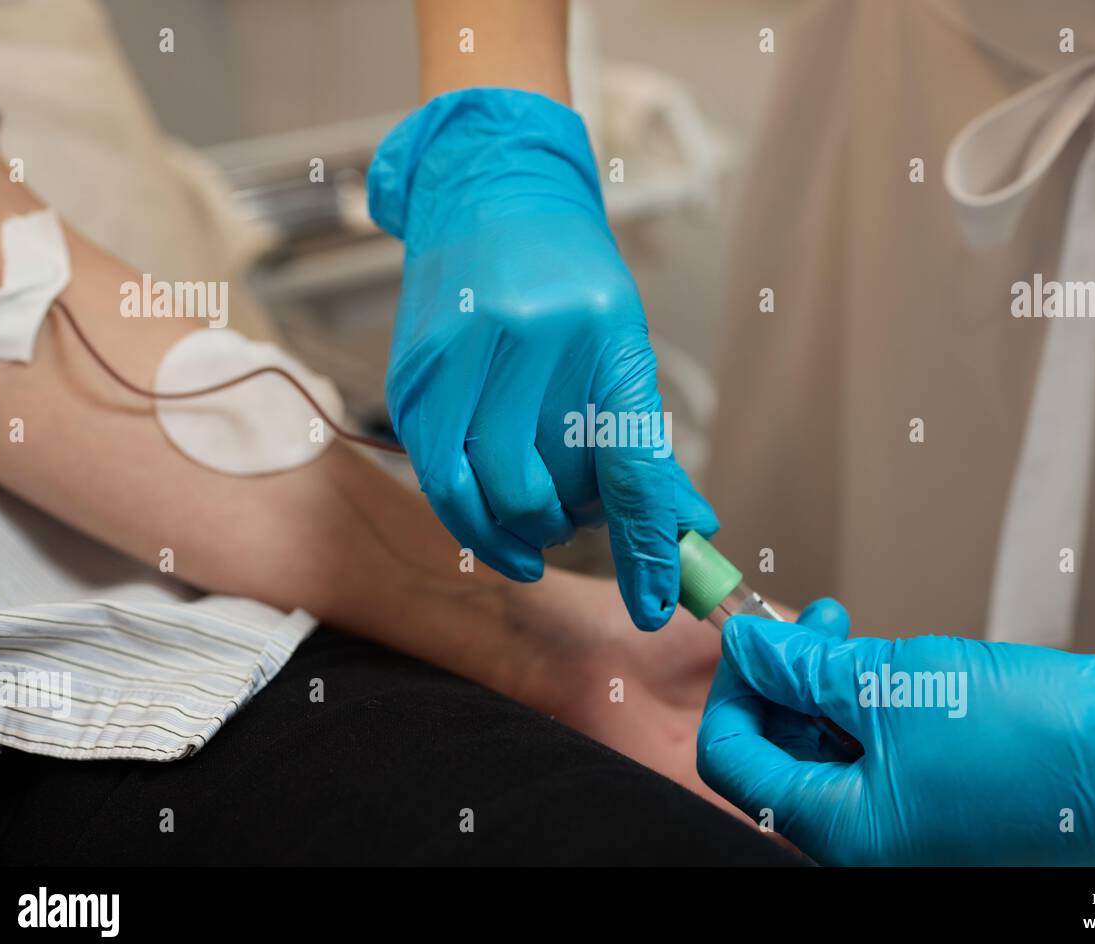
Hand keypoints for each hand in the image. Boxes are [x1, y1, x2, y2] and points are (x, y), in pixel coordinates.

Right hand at [368, 88, 716, 629]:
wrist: (491, 189)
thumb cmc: (570, 275)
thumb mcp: (624, 342)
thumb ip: (644, 440)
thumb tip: (685, 529)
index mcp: (603, 327)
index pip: (631, 461)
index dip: (646, 545)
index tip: (654, 604)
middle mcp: (528, 336)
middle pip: (545, 486)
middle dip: (566, 524)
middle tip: (577, 518)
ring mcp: (458, 352)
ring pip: (481, 491)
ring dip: (515, 528)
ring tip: (538, 518)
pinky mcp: (409, 372)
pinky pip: (436, 473)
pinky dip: (469, 512)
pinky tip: (492, 513)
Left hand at [698, 600, 1094, 864]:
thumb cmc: (1037, 740)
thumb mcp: (895, 683)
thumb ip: (805, 667)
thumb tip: (750, 646)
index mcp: (845, 835)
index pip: (736, 764)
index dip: (735, 691)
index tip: (749, 638)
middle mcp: (874, 849)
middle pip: (784, 760)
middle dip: (785, 683)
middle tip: (810, 625)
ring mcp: (913, 835)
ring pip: (834, 758)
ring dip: (829, 692)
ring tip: (851, 638)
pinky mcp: (948, 814)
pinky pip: (884, 763)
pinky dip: (873, 714)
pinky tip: (892, 671)